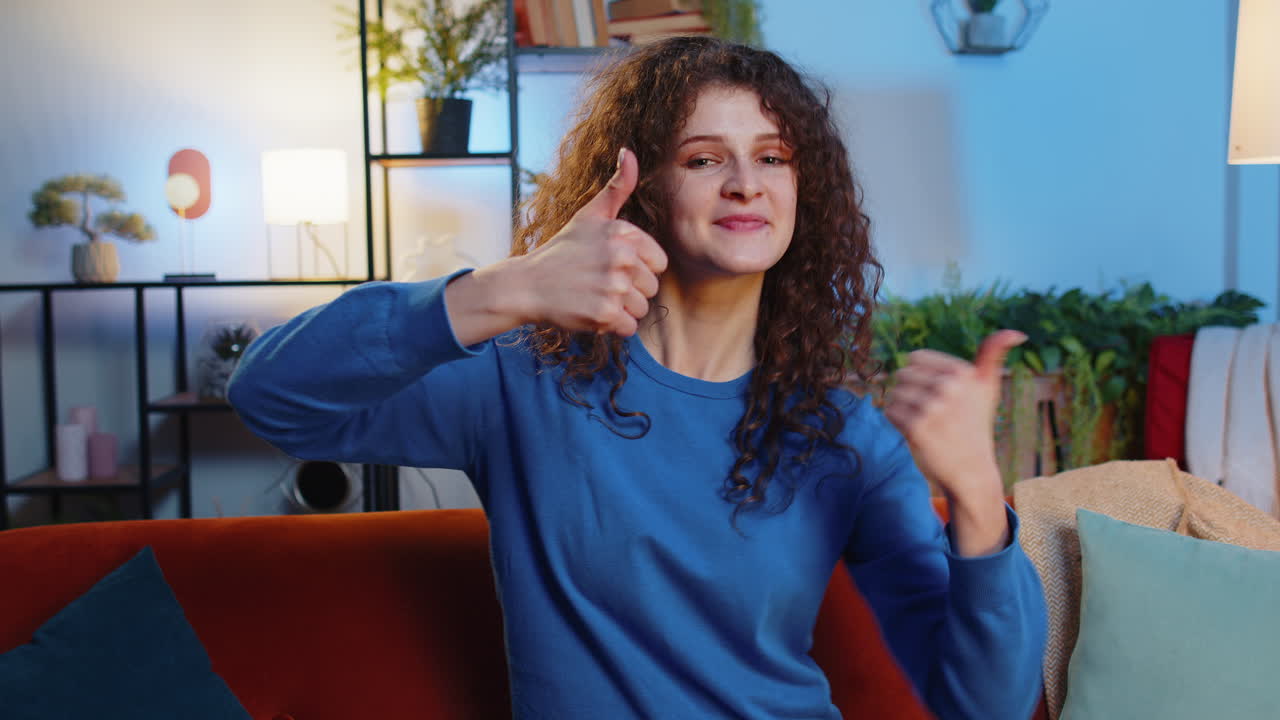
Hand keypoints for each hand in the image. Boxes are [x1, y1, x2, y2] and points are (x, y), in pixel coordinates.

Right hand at [517, 147, 667, 336]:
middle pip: (651, 288)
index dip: (638, 269)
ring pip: (641, 309)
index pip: (659, 263)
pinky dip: (612, 327)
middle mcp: (621, 257)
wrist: (527, 285)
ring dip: (621, 310)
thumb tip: (629, 152)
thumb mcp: (590, 215)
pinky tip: (591, 312)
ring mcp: (612, 286)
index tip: (612, 266)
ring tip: (594, 296)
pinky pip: (629, 328)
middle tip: (599, 283)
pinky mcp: (604, 314)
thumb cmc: (562, 250)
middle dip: (629, 291)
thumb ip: (616, 187)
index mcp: (623, 233)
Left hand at [883, 330, 1026, 502]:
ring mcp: (932, 408)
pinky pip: (889, 411)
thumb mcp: (988, 387)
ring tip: (925, 422)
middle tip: (932, 413)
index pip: (915, 358)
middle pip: (902, 375)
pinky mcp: (916, 428)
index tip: (939, 394)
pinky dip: (896, 421)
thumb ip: (993, 354)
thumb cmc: (975, 424)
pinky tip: (916, 432)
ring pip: (894, 393)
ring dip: (903, 408)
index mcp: (963, 372)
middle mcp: (949, 387)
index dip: (921, 376)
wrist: (971, 470)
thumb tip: (1018, 332)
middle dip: (911, 392)